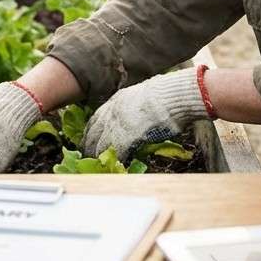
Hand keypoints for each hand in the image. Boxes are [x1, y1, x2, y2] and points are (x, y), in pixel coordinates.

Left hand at [81, 67, 211, 163]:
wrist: (174, 95)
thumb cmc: (167, 95)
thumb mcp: (145, 96)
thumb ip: (136, 106)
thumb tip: (138, 116)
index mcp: (118, 99)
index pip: (97, 117)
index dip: (92, 130)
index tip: (89, 138)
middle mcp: (114, 110)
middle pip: (94, 131)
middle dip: (89, 144)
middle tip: (86, 154)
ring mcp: (119, 122)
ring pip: (102, 143)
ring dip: (99, 155)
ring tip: (98, 163)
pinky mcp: (127, 135)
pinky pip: (116, 151)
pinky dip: (116, 159)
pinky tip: (117, 165)